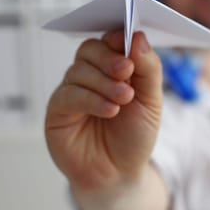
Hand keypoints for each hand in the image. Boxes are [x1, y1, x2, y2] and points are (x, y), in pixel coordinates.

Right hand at [45, 30, 162, 192]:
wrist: (120, 173)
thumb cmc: (135, 134)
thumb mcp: (152, 101)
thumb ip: (148, 68)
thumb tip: (138, 36)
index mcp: (114, 66)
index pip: (111, 39)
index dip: (118, 37)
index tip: (129, 42)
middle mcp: (91, 74)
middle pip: (91, 49)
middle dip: (110, 57)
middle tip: (127, 70)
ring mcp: (72, 90)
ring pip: (80, 70)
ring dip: (105, 82)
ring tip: (125, 98)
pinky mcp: (58, 110)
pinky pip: (69, 94)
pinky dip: (92, 99)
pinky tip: (110, 110)